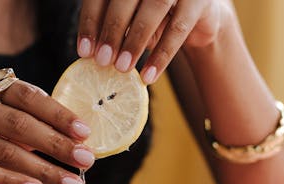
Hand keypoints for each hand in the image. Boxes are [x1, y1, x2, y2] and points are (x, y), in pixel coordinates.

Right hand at [0, 70, 94, 183]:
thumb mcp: (2, 114)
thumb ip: (31, 119)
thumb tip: (77, 139)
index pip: (27, 95)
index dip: (57, 114)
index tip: (84, 132)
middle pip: (18, 124)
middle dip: (56, 144)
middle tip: (85, 160)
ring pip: (5, 151)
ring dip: (43, 170)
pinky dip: (11, 182)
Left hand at [77, 0, 232, 83]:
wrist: (199, 18)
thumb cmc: (154, 19)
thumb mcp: (130, 21)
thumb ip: (111, 28)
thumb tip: (89, 53)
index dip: (91, 22)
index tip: (84, 52)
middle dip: (111, 32)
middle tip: (102, 61)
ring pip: (153, 9)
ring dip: (134, 42)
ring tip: (122, 69)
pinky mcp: (200, 0)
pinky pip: (179, 28)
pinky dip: (161, 55)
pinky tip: (148, 76)